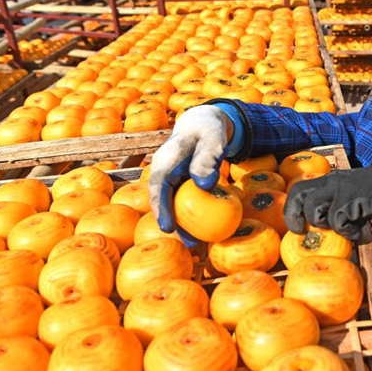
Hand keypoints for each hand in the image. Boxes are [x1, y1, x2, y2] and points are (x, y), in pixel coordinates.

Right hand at [149, 105, 232, 237]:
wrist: (203, 125)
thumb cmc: (209, 131)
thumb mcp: (212, 139)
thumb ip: (208, 158)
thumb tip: (205, 185)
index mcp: (166, 161)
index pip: (159, 187)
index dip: (161, 209)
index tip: (167, 228)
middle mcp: (163, 172)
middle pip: (163, 202)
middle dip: (171, 225)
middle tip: (188, 244)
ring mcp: (170, 180)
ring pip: (171, 206)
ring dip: (181, 225)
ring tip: (196, 244)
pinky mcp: (179, 186)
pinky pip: (183, 203)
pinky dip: (190, 217)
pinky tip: (203, 231)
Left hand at [284, 154, 371, 239]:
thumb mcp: (349, 195)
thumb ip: (334, 207)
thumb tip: (322, 231)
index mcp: (328, 180)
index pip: (298, 189)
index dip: (290, 208)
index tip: (295, 225)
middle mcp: (331, 182)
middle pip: (301, 196)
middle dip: (295, 216)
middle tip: (300, 232)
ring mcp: (341, 191)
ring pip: (318, 212)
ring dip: (326, 225)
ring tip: (342, 228)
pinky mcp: (353, 200)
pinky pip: (339, 223)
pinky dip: (348, 232)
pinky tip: (357, 231)